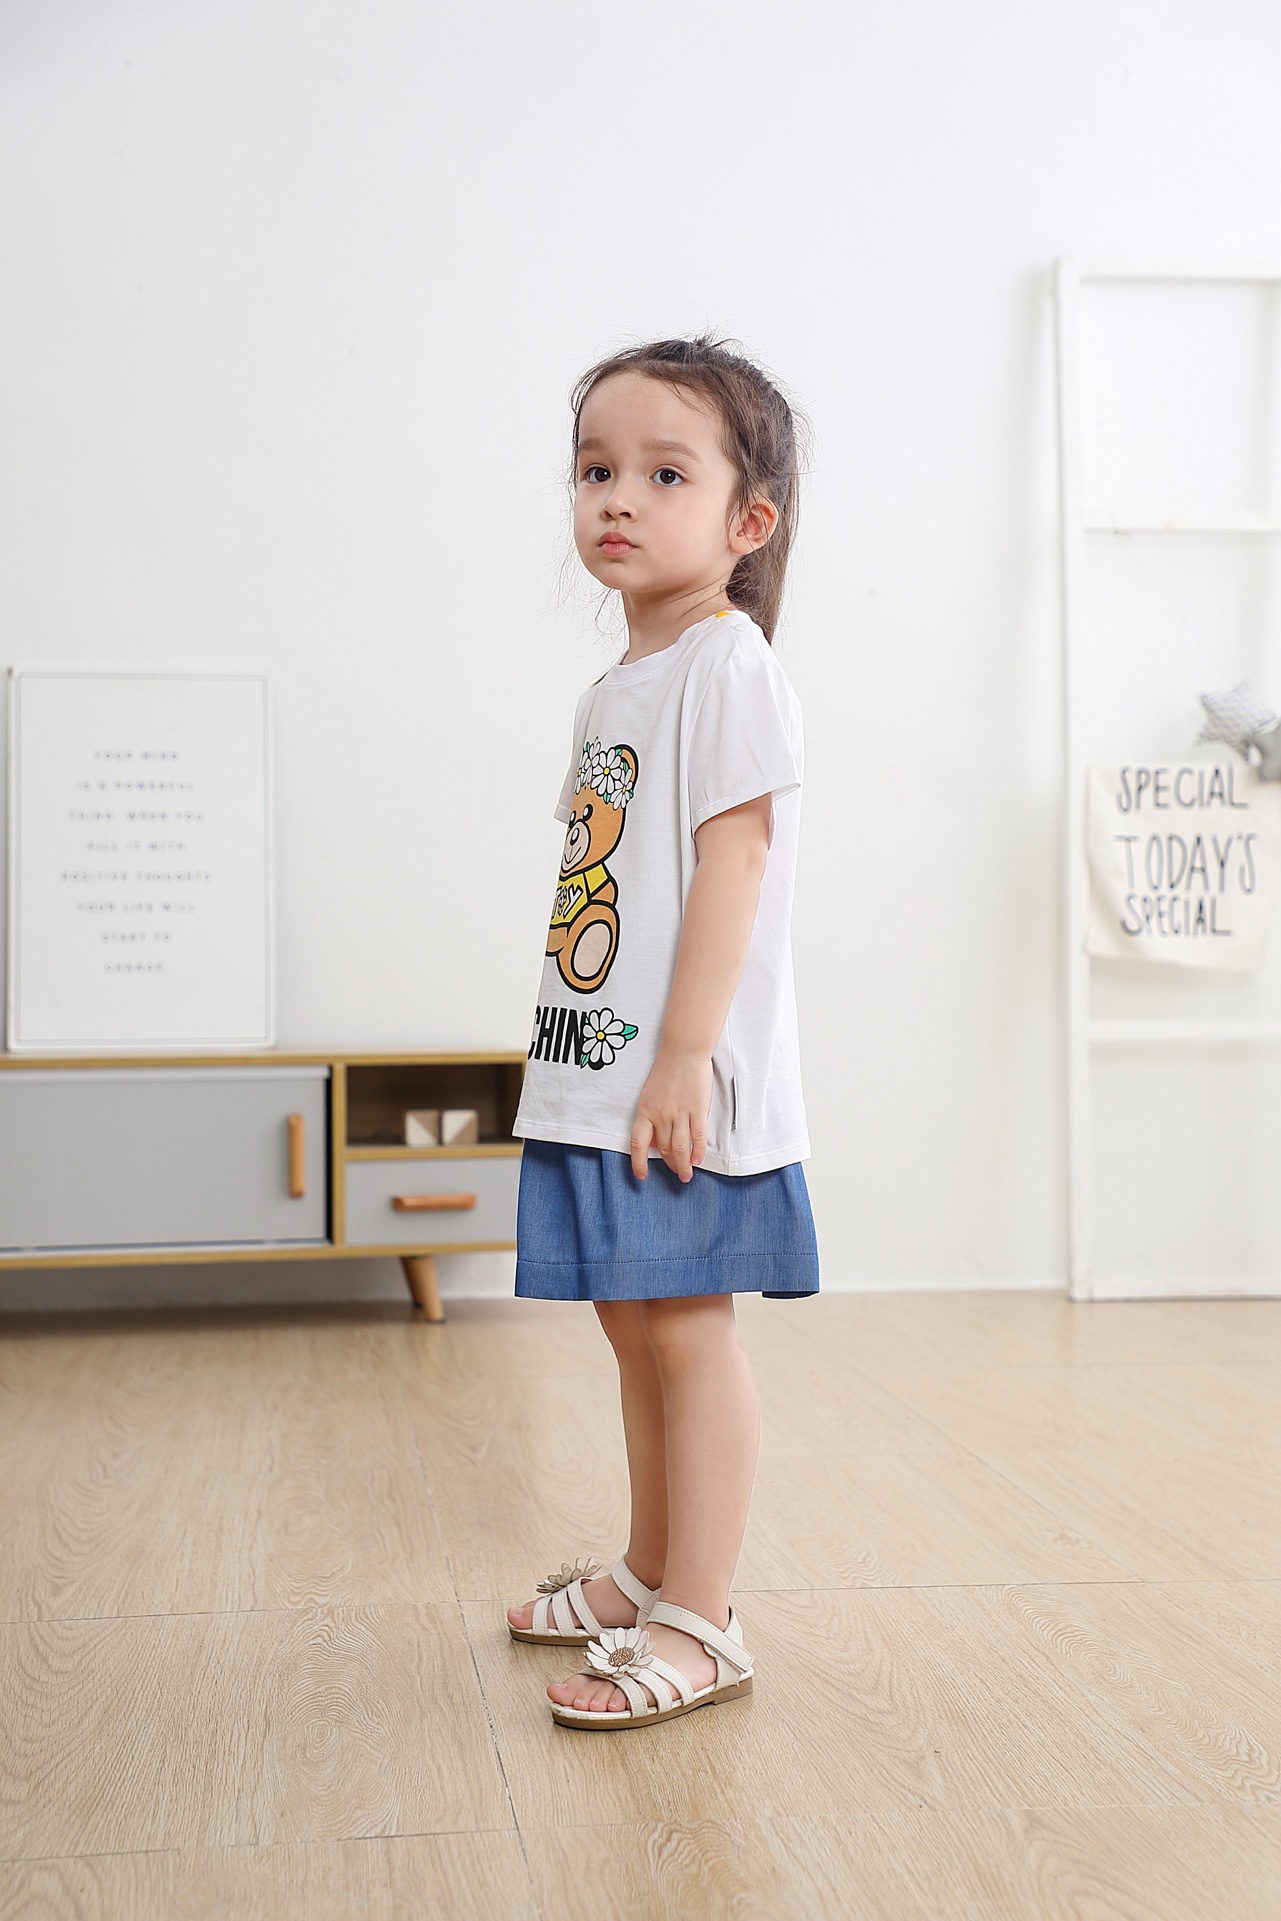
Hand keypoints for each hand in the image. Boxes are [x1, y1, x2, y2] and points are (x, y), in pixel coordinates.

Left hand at [630, 1048, 712, 1181]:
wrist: (683, 1052)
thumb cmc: (666, 1071)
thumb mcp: (649, 1094)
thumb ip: (649, 1116)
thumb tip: (651, 1140)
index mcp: (645, 1111)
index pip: (637, 1144)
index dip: (638, 1162)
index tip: (641, 1175)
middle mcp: (660, 1115)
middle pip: (663, 1149)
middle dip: (669, 1165)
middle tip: (676, 1172)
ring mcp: (679, 1113)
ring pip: (679, 1148)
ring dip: (683, 1165)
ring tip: (686, 1175)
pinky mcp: (697, 1110)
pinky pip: (697, 1137)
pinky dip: (697, 1151)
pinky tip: (697, 1159)